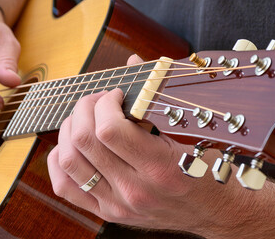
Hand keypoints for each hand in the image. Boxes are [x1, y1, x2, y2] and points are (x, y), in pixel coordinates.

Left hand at [48, 55, 274, 237]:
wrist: (215, 213)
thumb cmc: (208, 170)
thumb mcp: (194, 134)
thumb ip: (159, 96)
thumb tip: (133, 61)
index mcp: (160, 168)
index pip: (109, 129)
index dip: (105, 103)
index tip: (116, 95)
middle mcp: (134, 190)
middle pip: (84, 140)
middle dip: (85, 108)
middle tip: (98, 102)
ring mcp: (117, 204)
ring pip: (68, 160)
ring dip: (69, 130)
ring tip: (84, 121)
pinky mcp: (106, 212)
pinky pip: (64, 187)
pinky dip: (58, 161)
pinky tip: (71, 146)